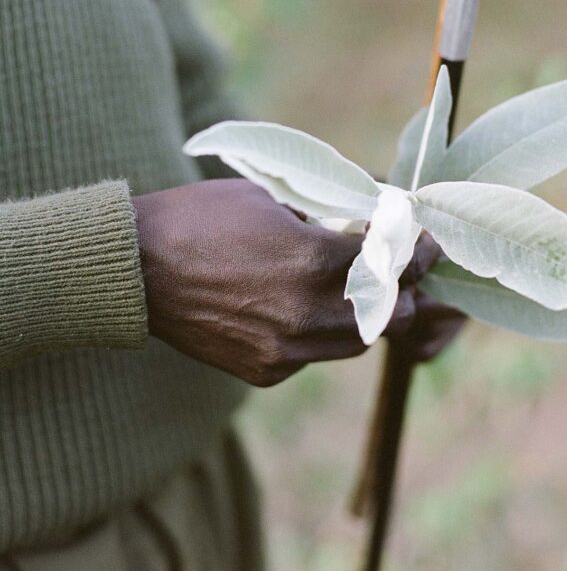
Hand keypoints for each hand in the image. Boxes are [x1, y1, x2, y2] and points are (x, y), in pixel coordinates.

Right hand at [134, 179, 442, 386]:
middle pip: (391, 313)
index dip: (418, 251)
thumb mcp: (273, 198)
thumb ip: (331, 213)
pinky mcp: (265, 372)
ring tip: (354, 287)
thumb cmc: (203, 217)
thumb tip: (376, 216)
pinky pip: (314, 356)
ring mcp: (284, 351)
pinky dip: (321, 334)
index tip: (426, 242)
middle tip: (398, 267)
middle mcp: (304, 314)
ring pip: (357, 342)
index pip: (393, 263)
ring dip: (368, 315)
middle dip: (402, 288)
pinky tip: (303, 308)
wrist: (136, 269)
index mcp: (310, 261)